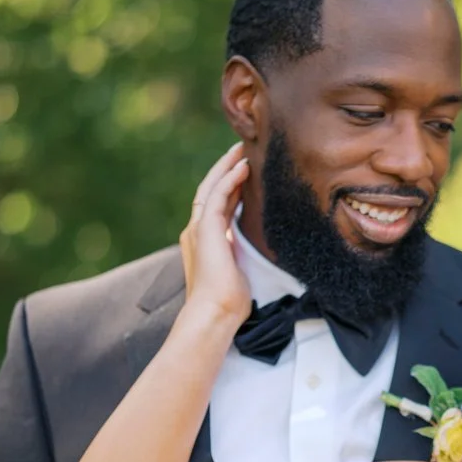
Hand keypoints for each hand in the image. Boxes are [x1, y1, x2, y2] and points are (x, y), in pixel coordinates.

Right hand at [179, 144, 252, 325]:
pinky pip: (217, 196)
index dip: (230, 186)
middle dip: (226, 169)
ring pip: (211, 187)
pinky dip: (229, 179)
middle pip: (210, 190)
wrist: (214, 313)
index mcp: (204, 240)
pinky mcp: (205, 229)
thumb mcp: (239, 269)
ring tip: (243, 149)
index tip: (246, 171)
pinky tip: (243, 167)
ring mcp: (198, 228)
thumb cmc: (230, 301)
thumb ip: (244, 253)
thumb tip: (264, 245)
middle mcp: (197, 230)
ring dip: (227, 166)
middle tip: (242, 149)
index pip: (216, 204)